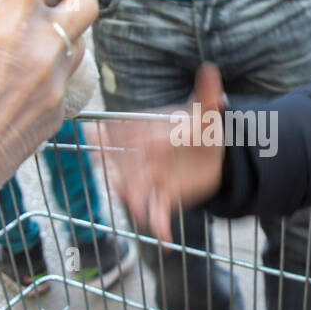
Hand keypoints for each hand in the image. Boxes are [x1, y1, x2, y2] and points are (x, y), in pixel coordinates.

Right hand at [0, 0, 96, 252]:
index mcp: (9, 27)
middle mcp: (43, 51)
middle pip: (87, 1)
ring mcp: (57, 84)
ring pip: (81, 40)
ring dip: (65, 31)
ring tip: (36, 35)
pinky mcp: (60, 111)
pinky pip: (71, 76)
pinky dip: (57, 66)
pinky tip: (30, 74)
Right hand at [99, 64, 227, 242]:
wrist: (215, 153)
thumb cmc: (200, 128)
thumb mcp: (206, 111)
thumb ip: (208, 94)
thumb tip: (211, 69)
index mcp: (150, 134)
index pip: (128, 135)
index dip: (111, 136)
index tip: (95, 133)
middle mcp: (145, 159)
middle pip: (127, 169)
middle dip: (120, 177)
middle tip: (118, 185)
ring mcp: (153, 180)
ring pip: (138, 193)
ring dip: (137, 203)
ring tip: (140, 213)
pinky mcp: (165, 197)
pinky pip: (159, 213)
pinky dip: (160, 226)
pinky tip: (164, 240)